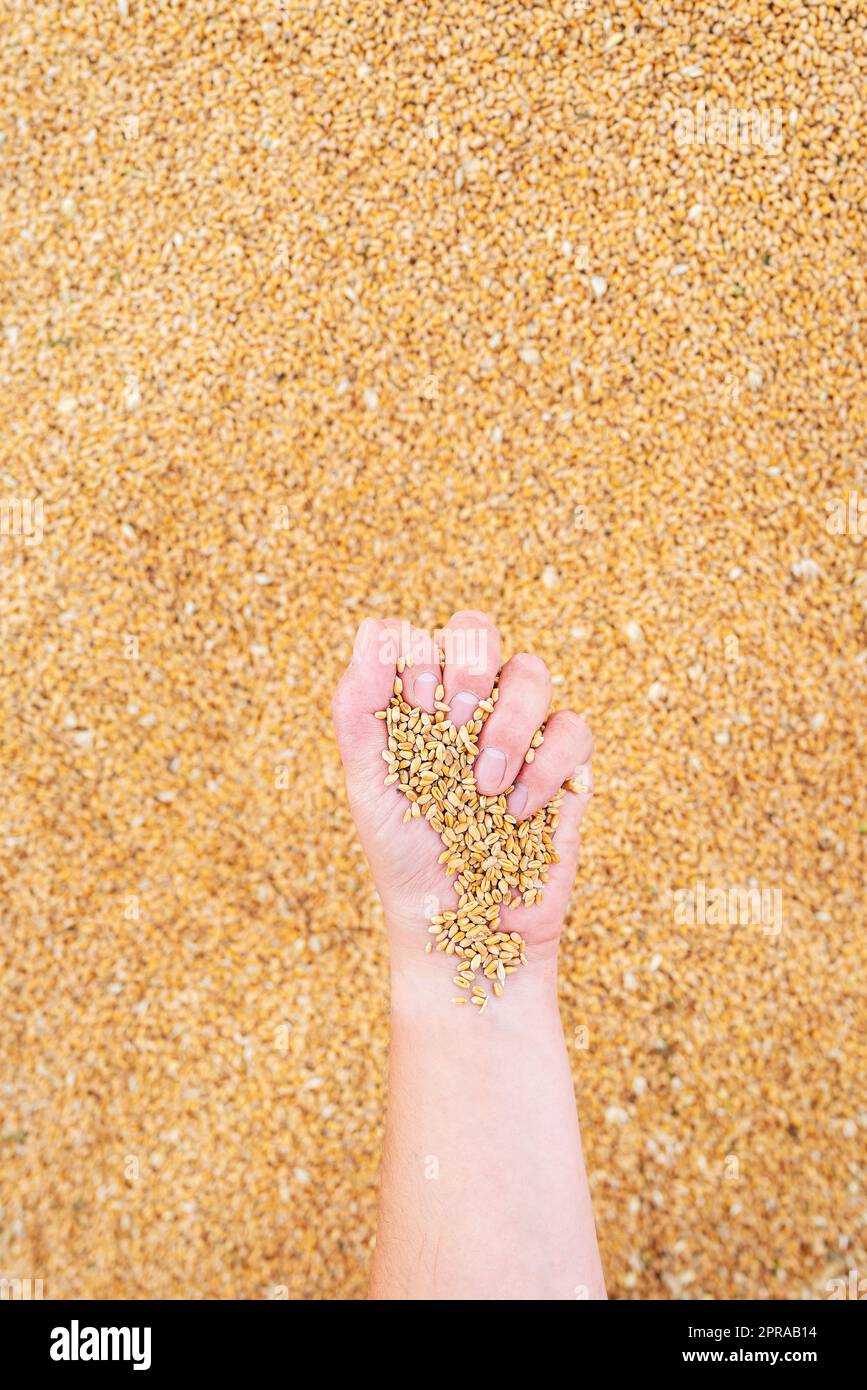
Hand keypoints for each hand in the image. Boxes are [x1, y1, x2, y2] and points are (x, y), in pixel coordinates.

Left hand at [331, 610, 593, 984]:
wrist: (462, 936)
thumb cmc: (407, 861)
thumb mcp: (368, 786)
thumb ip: (359, 708)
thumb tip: (375, 630)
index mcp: (416, 704)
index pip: (420, 636)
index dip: (420, 656)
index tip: (413, 709)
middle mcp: (469, 708)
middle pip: (479, 632)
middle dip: (468, 667)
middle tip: (450, 722)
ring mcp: (521, 733)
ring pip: (532, 671)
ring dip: (507, 724)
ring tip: (485, 785)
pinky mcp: (566, 767)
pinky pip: (573, 728)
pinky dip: (547, 765)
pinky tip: (519, 811)